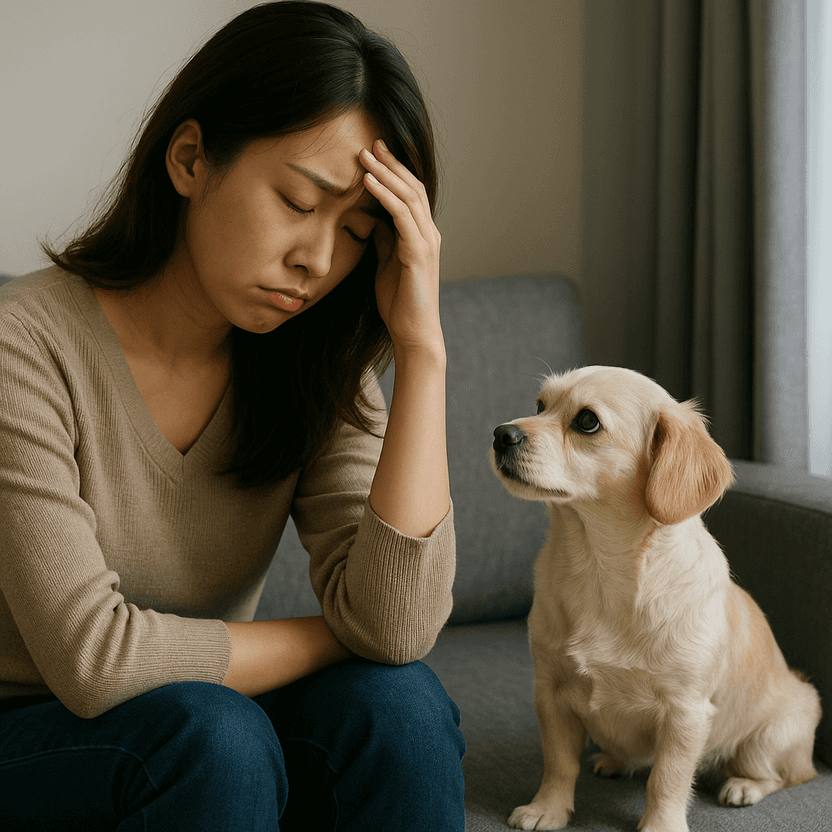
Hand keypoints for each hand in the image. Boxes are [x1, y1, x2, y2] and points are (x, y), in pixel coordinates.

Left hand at [359, 141, 443, 354]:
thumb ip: (384, 240)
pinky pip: (402, 216)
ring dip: (385, 173)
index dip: (393, 171)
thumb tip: (372, 220)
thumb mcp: (386, 264)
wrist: (413, 332)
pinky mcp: (419, 253)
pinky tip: (369, 182)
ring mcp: (427, 242)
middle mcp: (429, 234)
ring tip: (364, 155)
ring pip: (408, 196)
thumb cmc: (400, 303)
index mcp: (421, 235)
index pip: (410, 194)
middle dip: (391, 163)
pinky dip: (385, 196)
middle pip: (412, 187)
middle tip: (370, 142)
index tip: (373, 152)